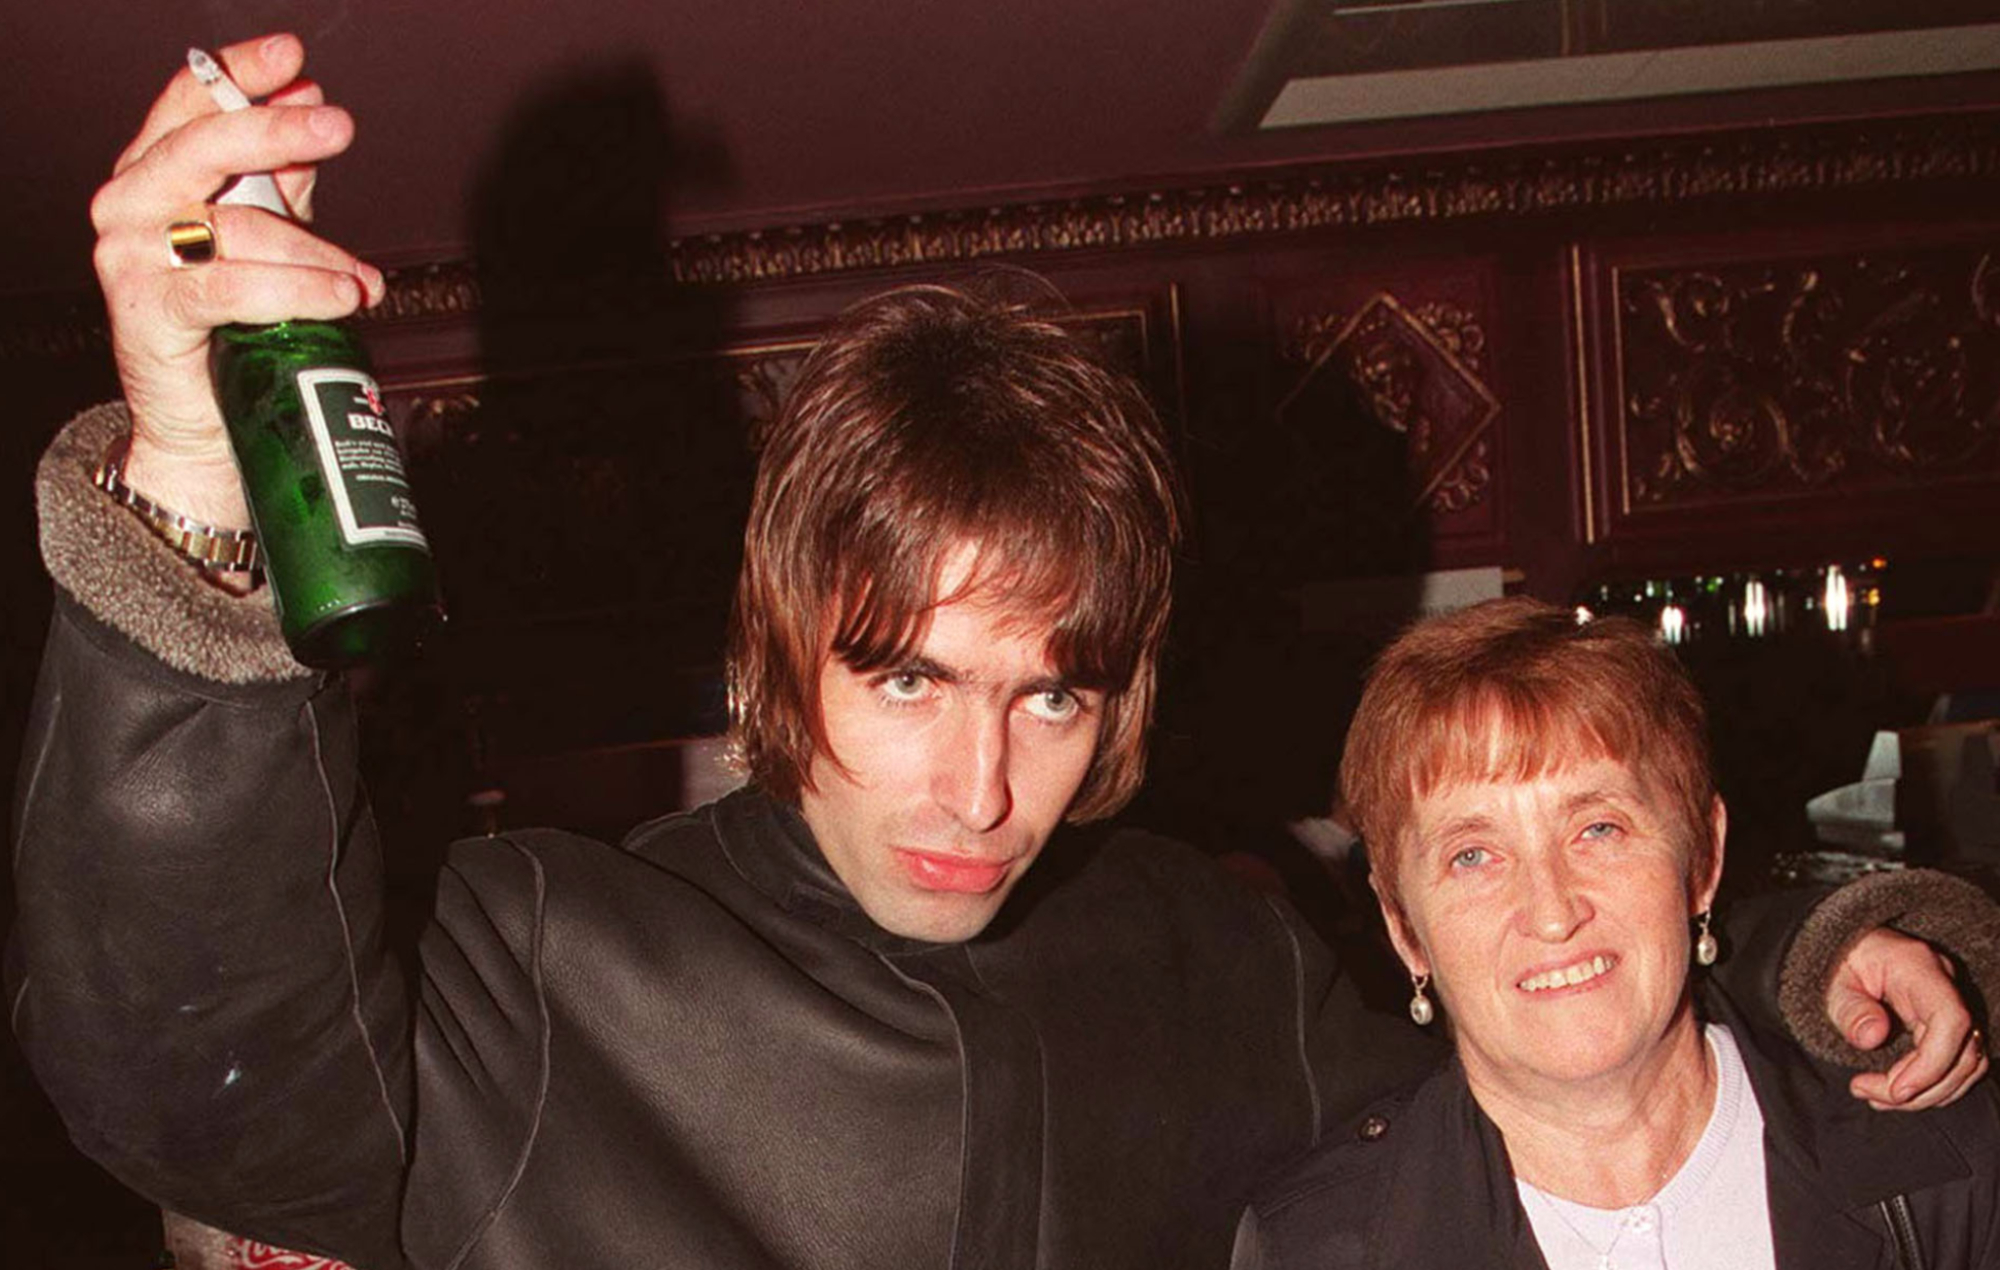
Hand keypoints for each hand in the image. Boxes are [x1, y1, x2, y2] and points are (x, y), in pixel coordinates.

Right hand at [89, 33, 384, 526]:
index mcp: (154, 175)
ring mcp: (132, 258)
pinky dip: (297, 290)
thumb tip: (313, 103)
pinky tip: (342, 296)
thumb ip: (281, 176)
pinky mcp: (150, 311)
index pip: (190, 106)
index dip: (239, 75)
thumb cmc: (231, 328)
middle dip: (278, 133)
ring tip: (363, 281)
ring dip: (317, 252)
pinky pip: (232, 287)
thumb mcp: (263, 237)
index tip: (292, 57)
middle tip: (339, 128)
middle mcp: (131, 206)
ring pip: (238, 229)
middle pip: (205, 150)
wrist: (204, 424)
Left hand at [1828, 928, 1989, 1110]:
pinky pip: (1955, 1062)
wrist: (1848, 947)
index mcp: (1920, 968)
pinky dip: (1929, 1084)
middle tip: (1872, 1097)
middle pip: (1963, 1052)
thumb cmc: (1839, 960)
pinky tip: (1894, 1092)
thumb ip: (1850, 1009)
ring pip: (1965, 1064)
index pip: (1951, 1021)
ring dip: (1926, 1093)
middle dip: (1921, 1088)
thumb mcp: (1832, 982)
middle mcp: (1946, 985)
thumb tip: (1872, 1038)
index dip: (1931, 1064)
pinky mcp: (1946, 1023)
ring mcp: (1951, 1004)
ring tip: (1877, 1098)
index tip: (1896, 1090)